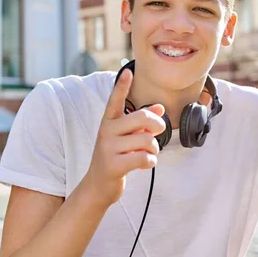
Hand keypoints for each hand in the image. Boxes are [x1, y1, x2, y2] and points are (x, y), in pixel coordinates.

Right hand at [81, 68, 165, 208]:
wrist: (97, 186)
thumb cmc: (115, 156)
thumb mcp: (126, 137)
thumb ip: (141, 123)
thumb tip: (160, 108)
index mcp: (109, 122)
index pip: (115, 100)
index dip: (122, 86)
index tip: (127, 71)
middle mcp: (106, 131)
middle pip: (142, 118)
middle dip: (157, 125)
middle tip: (157, 133)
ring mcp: (108, 148)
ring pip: (146, 140)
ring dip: (154, 148)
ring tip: (150, 153)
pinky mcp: (114, 165)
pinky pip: (144, 158)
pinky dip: (151, 161)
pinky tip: (146, 163)